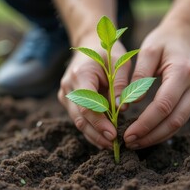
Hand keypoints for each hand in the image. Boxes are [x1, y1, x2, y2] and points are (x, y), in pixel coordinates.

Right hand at [58, 32, 129, 149]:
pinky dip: (91, 129)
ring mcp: (65, 95)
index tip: (113, 134)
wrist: (88, 44)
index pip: (87, 105)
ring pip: (78, 122)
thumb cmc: (107, 52)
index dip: (99, 122)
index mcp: (80, 75)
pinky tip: (103, 139)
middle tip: (113, 146)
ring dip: (94, 135)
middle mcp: (68, 87)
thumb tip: (123, 108)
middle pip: (80, 118)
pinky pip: (79, 119)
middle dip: (97, 134)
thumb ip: (122, 83)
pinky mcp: (68, 101)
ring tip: (110, 146)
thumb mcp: (120, 61)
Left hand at [123, 21, 189, 148]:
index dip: (146, 123)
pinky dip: (164, 129)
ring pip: (179, 123)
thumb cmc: (163, 40)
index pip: (164, 105)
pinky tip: (148, 134)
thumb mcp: (147, 50)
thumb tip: (129, 103)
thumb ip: (139, 75)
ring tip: (136, 142)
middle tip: (130, 143)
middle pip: (175, 120)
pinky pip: (180, 118)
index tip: (128, 133)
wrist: (185, 34)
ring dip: (157, 136)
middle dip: (151, 135)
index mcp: (183, 71)